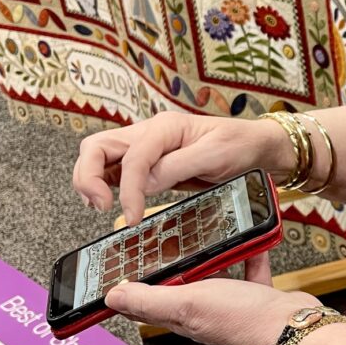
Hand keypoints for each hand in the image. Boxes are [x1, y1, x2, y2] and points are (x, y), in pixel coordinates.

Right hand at [73, 111, 286, 224]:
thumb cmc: (240, 146)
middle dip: (89, 176)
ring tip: (100, 205)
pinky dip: (103, 184)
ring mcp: (147, 147)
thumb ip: (176, 167)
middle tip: (100, 206)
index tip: (132, 217)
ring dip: (90, 179)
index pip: (133, 158)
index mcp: (166, 127)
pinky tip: (110, 202)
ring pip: (99, 155)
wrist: (256, 147)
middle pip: (97, 146)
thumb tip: (142, 183)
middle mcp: (151, 133)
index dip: (128, 190)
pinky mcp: (149, 163)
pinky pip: (114, 169)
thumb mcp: (214, 156)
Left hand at [103, 251, 320, 344]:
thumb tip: (114, 297)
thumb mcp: (188, 303)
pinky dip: (247, 251)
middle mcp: (202, 309)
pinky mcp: (252, 292)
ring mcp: (228, 301)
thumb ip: (151, 299)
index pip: (146, 302)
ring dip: (211, 253)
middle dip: (174, 261)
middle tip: (168, 236)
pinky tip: (249, 237)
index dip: (132, 285)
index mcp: (181, 315)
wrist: (290, 324)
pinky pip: (247, 266)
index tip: (124, 263)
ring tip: (209, 231)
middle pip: (181, 282)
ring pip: (213, 271)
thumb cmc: (242, 319)